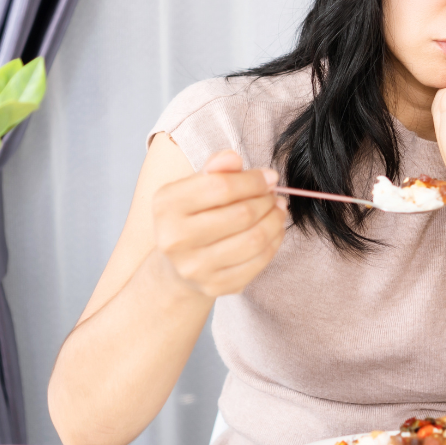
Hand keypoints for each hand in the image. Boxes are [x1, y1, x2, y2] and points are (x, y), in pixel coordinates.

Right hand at [151, 150, 286, 297]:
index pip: (222, 186)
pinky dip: (274, 242)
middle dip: (266, 200)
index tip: (270, 177)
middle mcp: (174, 239)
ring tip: (278, 210)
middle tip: (274, 195)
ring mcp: (195, 267)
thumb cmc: (192, 217)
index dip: (254, 180)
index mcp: (167, 205)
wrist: (177, 266)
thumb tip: (234, 158)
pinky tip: (274, 231)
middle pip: (242, 214)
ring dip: (275, 221)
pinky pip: (258, 261)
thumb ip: (215, 169)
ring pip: (254, 239)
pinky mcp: (216, 286)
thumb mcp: (195, 187)